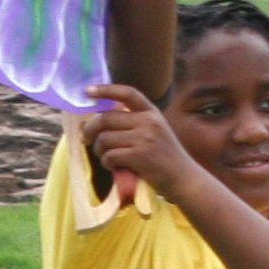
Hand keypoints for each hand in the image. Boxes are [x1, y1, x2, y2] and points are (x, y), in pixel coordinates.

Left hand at [80, 81, 210, 211]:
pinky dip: (107, 163)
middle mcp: (148, 121)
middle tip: (85, 138)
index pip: (127, 93)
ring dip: (99, 150)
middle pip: (106, 118)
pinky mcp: (139, 156)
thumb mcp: (155, 131)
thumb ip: (134, 122)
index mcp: (152, 112)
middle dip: (90, 129)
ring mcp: (144, 138)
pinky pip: (110, 156)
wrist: (183, 178)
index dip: (105, 90)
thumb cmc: (165, 157)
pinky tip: (114, 166)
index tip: (88, 90)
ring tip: (106, 157)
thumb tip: (98, 120)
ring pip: (104, 139)